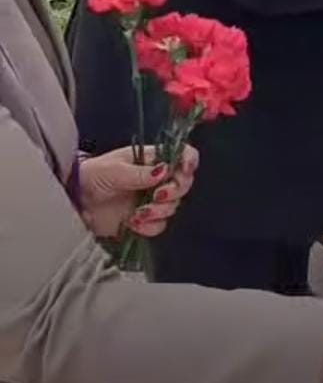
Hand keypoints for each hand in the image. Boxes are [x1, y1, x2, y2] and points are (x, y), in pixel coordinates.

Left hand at [78, 146, 197, 238]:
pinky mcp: (142, 220)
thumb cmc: (91, 176)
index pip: (182, 155)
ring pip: (173, 207)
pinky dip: (149, 226)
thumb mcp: (113, 170)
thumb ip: (140, 173)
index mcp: (151, 160)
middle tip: (157, 196)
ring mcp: (150, 200)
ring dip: (159, 211)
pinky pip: (159, 225)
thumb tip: (165, 171)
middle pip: (183, 183)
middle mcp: (156, 179)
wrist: (72, 201)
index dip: (189, 161)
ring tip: (138, 213)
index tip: (184, 170)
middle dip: (174, 191)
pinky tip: (133, 223)